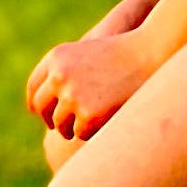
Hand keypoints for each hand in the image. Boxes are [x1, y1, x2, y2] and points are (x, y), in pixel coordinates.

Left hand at [24, 27, 157, 141]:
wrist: (152, 54)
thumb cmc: (123, 55)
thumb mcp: (87, 53)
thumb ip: (63, 74)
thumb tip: (38, 107)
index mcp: (56, 59)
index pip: (35, 88)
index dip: (37, 104)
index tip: (43, 114)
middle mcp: (59, 77)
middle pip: (43, 109)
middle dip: (52, 120)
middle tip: (63, 128)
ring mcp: (72, 97)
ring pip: (61, 125)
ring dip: (72, 129)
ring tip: (93, 122)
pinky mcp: (89, 116)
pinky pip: (80, 133)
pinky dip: (91, 132)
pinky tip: (107, 121)